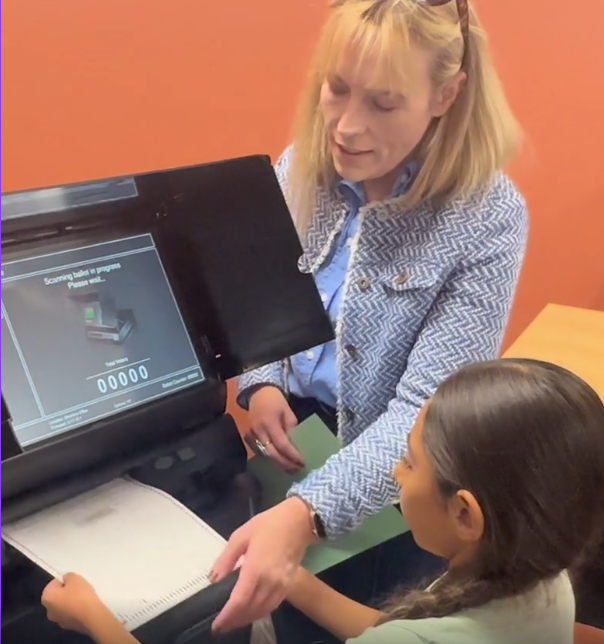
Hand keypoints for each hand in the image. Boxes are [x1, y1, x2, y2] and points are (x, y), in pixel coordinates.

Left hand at [42, 573, 106, 633]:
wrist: (90, 616)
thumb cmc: (80, 595)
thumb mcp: (75, 578)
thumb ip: (67, 576)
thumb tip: (66, 581)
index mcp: (46, 597)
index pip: (53, 584)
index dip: (64, 581)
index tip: (74, 582)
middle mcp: (48, 610)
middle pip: (57, 596)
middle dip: (66, 592)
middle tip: (78, 588)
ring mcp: (57, 620)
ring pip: (63, 606)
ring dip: (70, 601)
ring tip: (83, 598)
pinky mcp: (67, 626)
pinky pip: (70, 613)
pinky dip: (75, 610)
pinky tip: (84, 607)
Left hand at [211, 497, 315, 631]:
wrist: (298, 521)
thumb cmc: (268, 524)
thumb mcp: (241, 535)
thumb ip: (226, 558)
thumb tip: (214, 578)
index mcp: (256, 569)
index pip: (239, 601)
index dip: (227, 616)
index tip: (216, 625)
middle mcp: (270, 582)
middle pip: (250, 610)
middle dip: (234, 621)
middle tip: (221, 626)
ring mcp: (281, 585)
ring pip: (262, 611)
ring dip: (247, 619)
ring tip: (233, 622)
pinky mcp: (289, 585)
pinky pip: (273, 605)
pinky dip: (260, 612)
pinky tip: (252, 611)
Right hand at [248, 386, 302, 471]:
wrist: (258, 393)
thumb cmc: (276, 401)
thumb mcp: (288, 412)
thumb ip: (291, 429)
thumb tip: (296, 446)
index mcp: (270, 423)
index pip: (282, 444)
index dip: (292, 455)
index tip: (302, 462)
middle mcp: (259, 431)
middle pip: (272, 453)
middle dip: (285, 463)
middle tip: (297, 469)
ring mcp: (253, 435)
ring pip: (266, 455)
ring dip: (279, 463)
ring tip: (291, 468)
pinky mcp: (250, 437)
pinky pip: (261, 451)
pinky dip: (272, 457)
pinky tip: (280, 461)